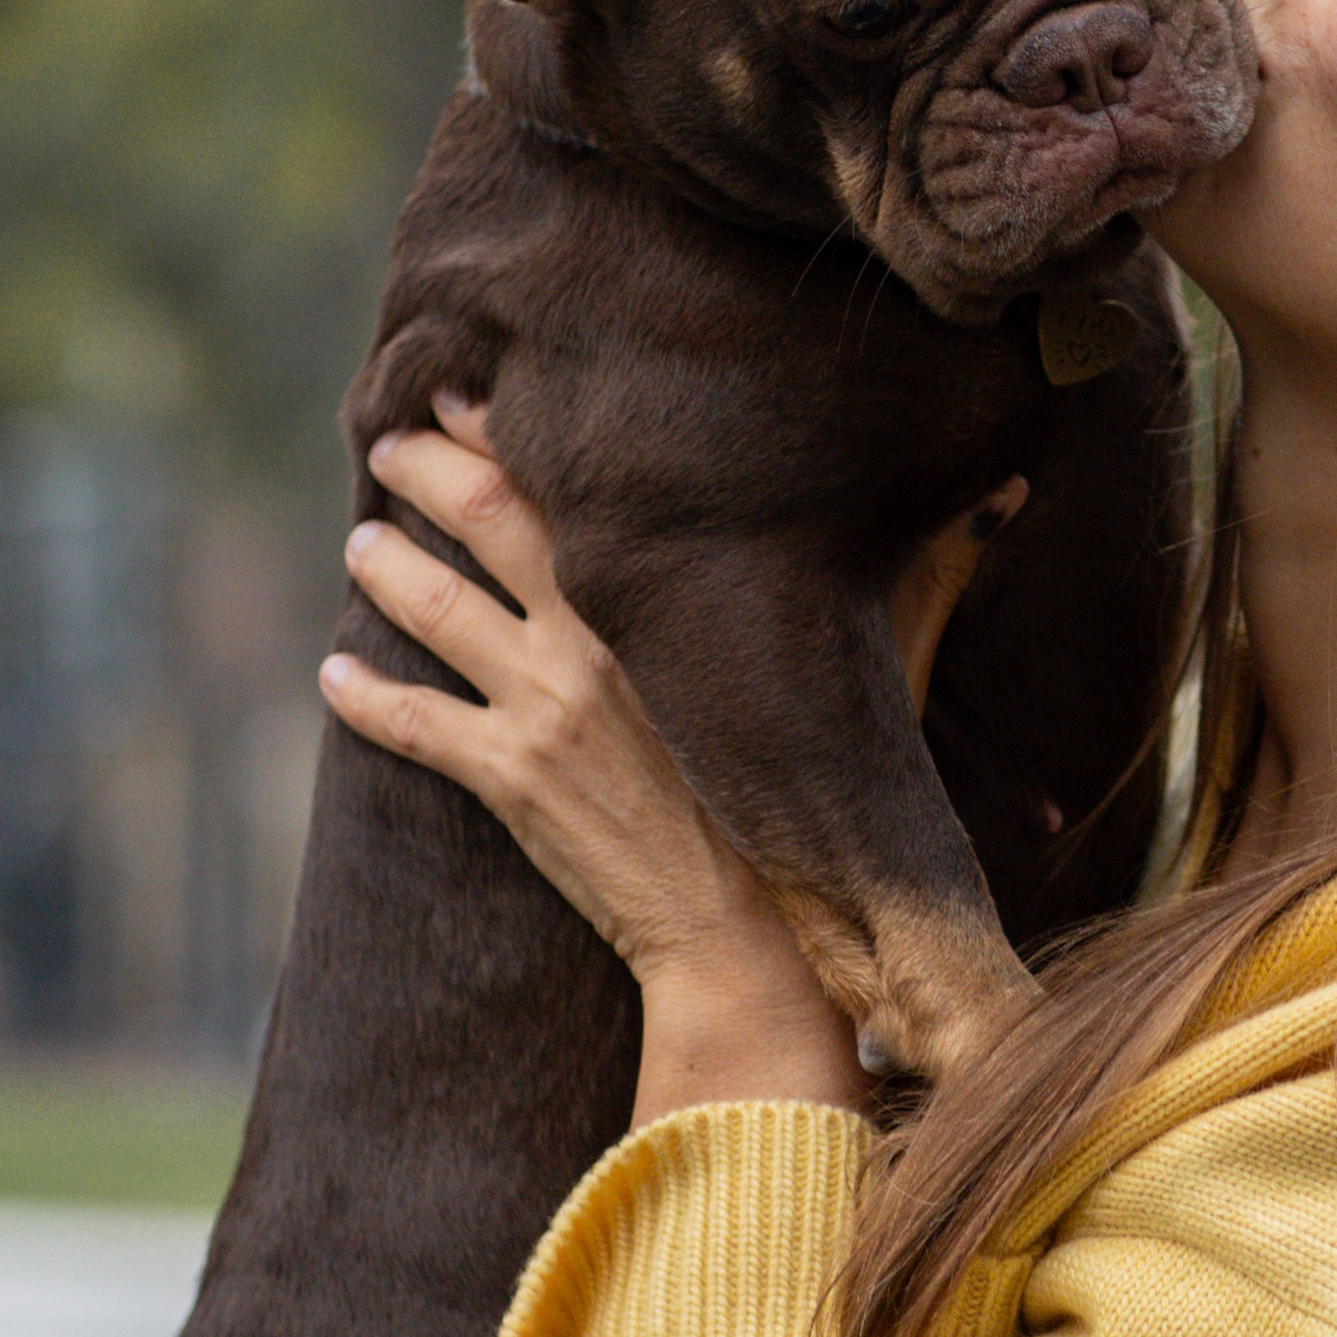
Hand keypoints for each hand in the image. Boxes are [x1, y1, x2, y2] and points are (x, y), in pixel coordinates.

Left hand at [324, 401, 1022, 1114]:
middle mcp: (599, 637)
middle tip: (392, 440)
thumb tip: (1004, 489)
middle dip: (428, 471)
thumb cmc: (825, 806)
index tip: (469, 391)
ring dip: (386, 566)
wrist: (758, 944)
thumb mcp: (880, 673)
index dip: (512, 431)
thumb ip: (934, 572)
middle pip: (488, 520)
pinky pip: (412, 727)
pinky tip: (332, 677)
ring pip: (434, 609)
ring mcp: (544, 709)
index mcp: (673, 599)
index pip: (578, 484)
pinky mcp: (509, 782)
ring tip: (359, 538)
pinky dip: (364, 697)